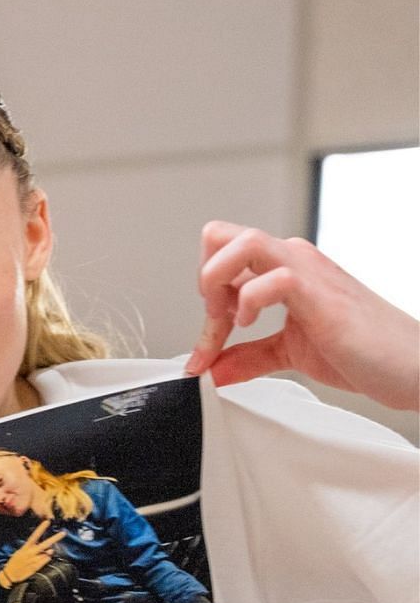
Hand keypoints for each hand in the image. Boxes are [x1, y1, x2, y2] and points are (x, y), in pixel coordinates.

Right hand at [0, 520, 66, 585]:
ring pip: (47, 553)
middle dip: (55, 538)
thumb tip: (47, 549)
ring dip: (48, 552)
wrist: (10, 575)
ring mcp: (34, 560)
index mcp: (25, 547)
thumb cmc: (15, 562)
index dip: (41, 528)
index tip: (47, 522)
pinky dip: (47, 558)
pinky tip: (44, 558)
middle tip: (64, 533)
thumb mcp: (20, 552)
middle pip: (45, 544)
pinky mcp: (36, 567)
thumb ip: (32, 549)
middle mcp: (31, 553)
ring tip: (45, 552)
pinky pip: (46, 560)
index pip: (34, 536)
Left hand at [186, 222, 418, 410]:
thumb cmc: (364, 352)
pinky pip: (273, 277)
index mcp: (284, 267)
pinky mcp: (322, 294)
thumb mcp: (289, 353)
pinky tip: (253, 324)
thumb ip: (249, 357)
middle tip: (217, 319)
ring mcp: (309, 271)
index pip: (221, 254)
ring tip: (233, 318)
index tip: (206, 347)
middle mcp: (294, 259)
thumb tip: (210, 369)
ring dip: (219, 280)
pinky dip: (248, 301)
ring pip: (244, 241)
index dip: (204, 299)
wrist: (412, 367)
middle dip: (204, 276)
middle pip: (222, 234)